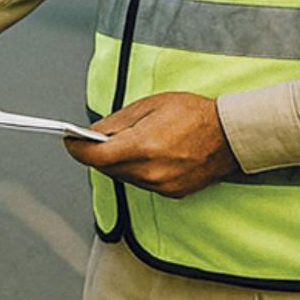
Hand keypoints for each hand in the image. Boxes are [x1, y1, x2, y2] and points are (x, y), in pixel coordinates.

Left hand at [63, 92, 237, 198]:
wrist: (231, 136)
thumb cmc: (194, 114)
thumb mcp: (150, 106)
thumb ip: (116, 121)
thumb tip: (91, 132)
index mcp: (142, 146)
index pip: (94, 156)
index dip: (76, 149)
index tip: (68, 141)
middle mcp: (150, 172)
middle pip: (106, 168)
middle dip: (97, 153)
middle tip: (95, 138)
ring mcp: (161, 186)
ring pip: (123, 177)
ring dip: (117, 162)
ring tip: (124, 144)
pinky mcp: (171, 194)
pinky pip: (142, 184)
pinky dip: (136, 171)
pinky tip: (145, 155)